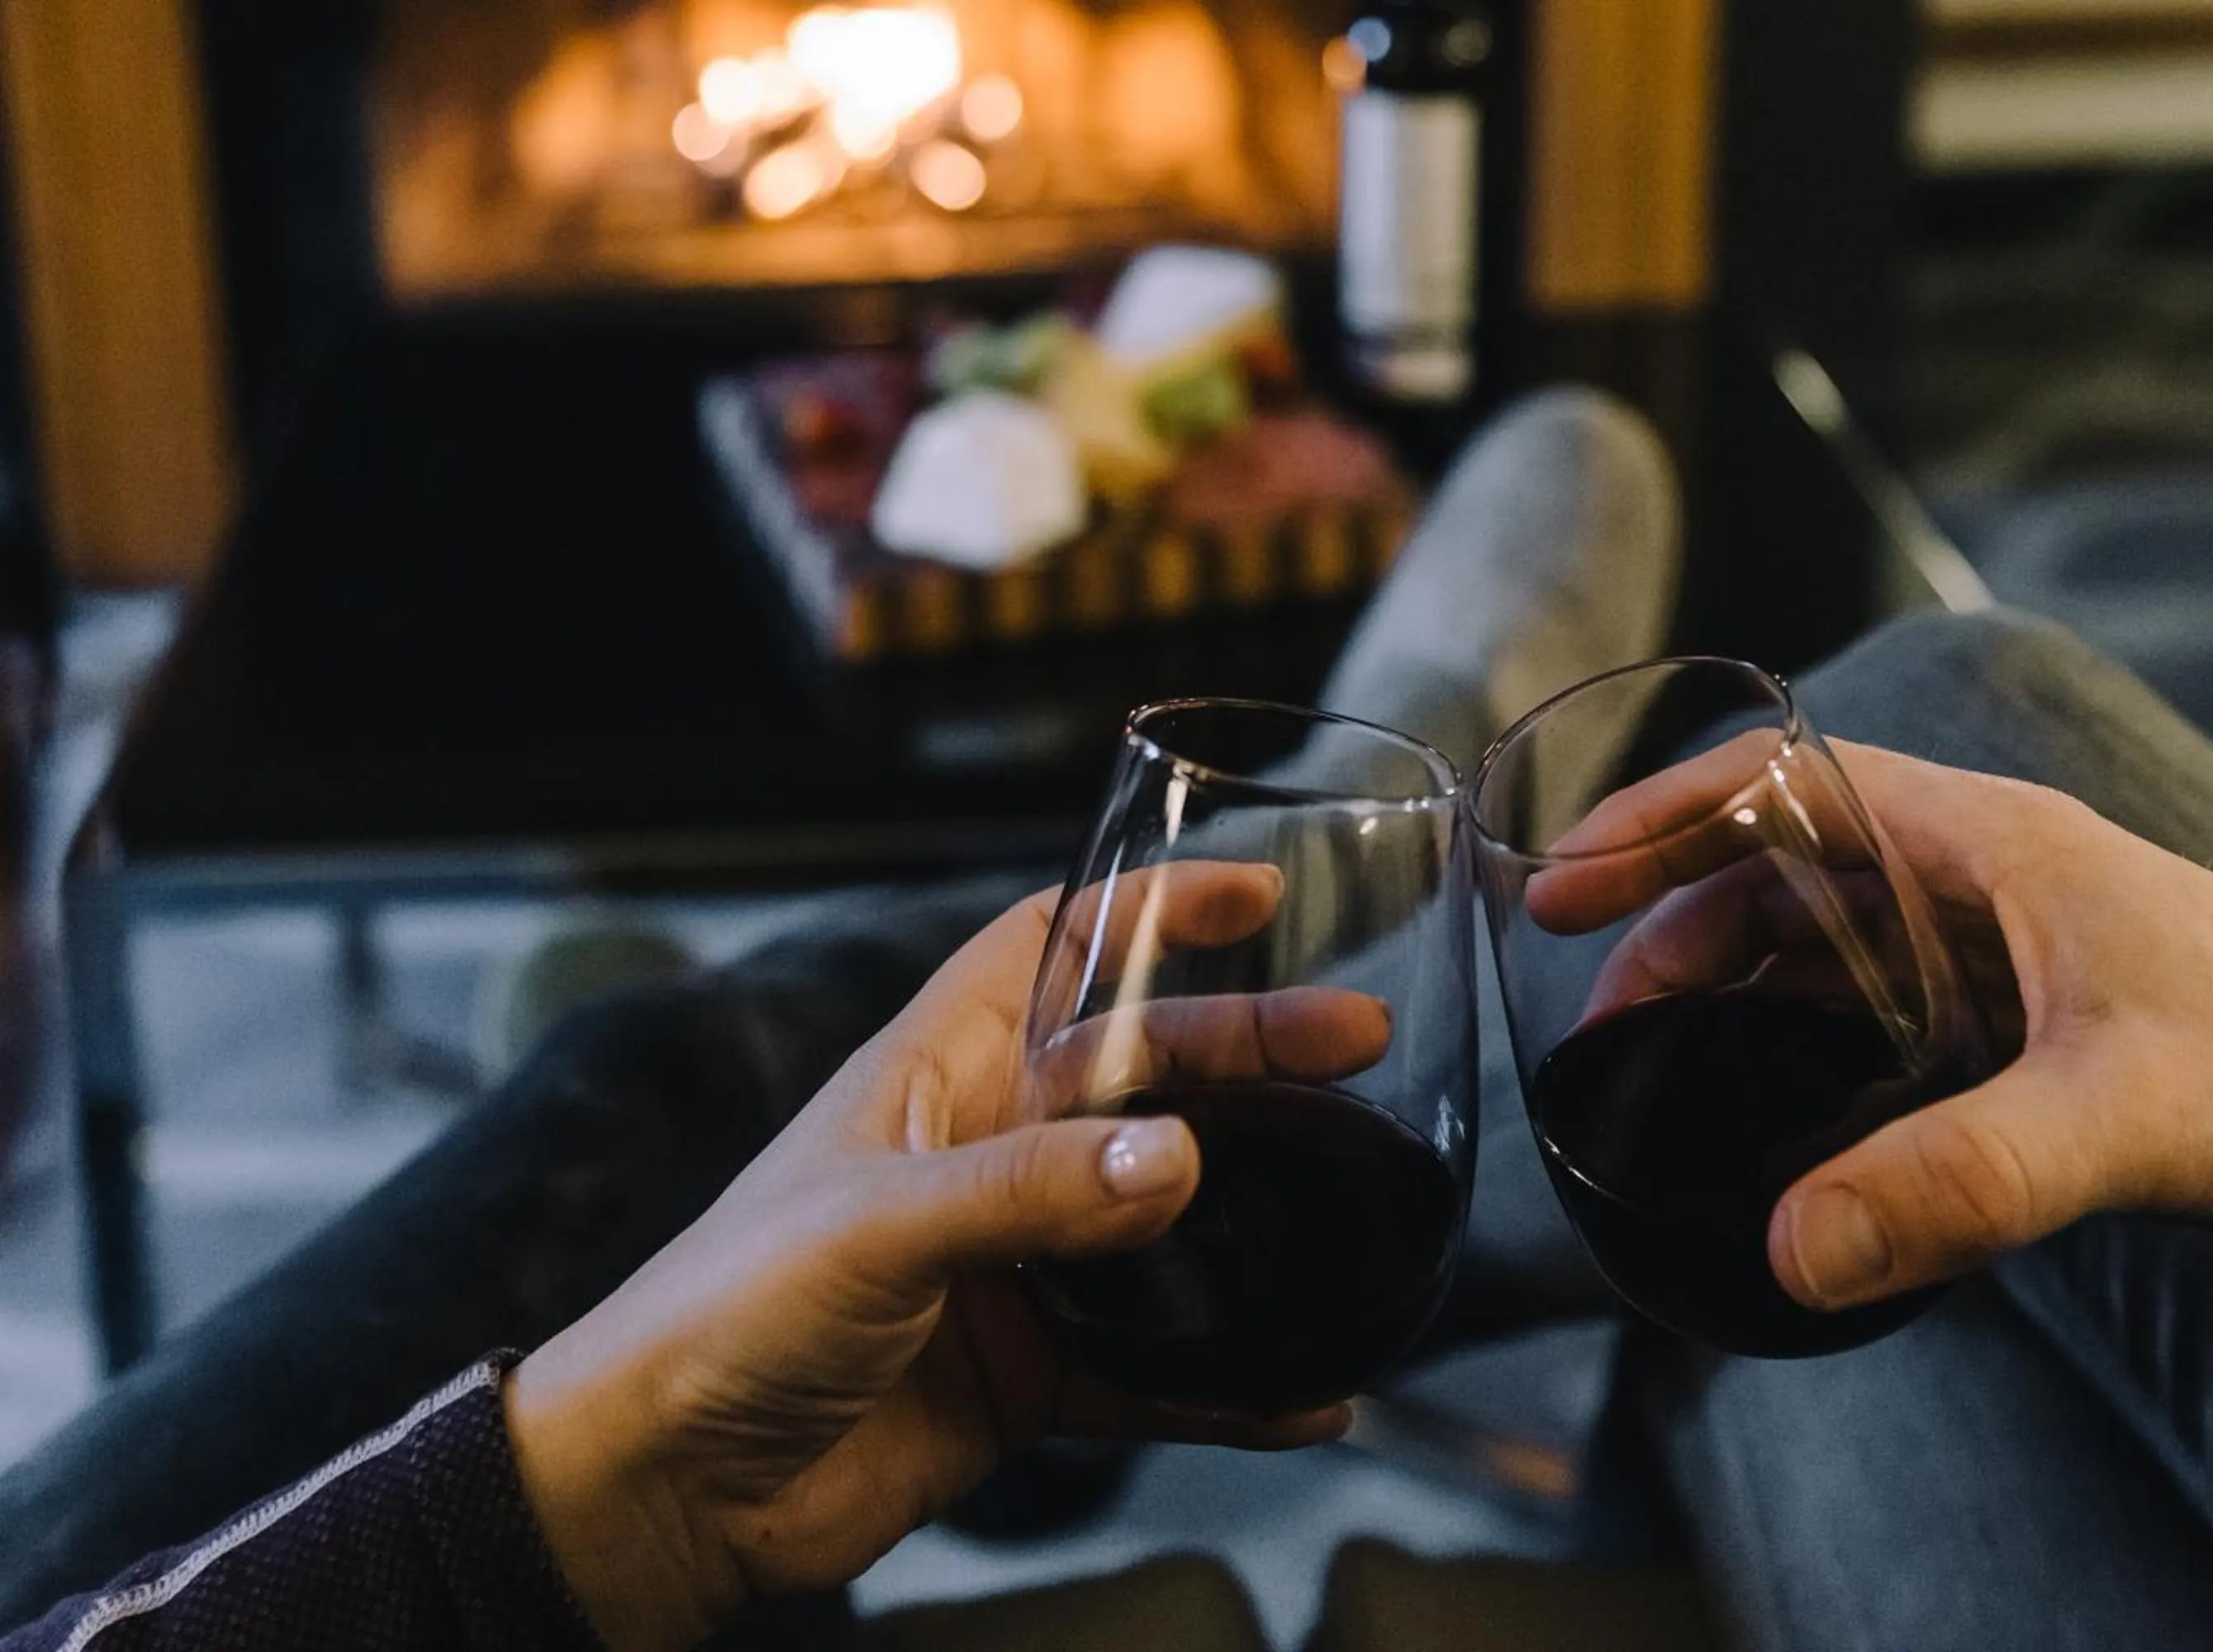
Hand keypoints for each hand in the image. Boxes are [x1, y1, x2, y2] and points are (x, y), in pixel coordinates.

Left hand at [503, 867, 1378, 1651]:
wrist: (663, 1492)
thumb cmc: (719, 1315)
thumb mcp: (872, 1228)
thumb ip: (1024, 1193)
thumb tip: (1174, 1160)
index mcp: (934, 1075)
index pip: (1050, 949)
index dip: (1144, 908)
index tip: (1253, 892)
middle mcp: (986, 1154)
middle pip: (1144, 1073)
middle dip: (1252, 1051)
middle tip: (1358, 1039)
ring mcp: (1015, 1265)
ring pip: (1167, 1214)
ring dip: (1259, 1208)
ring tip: (1361, 1200)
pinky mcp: (1029, 1372)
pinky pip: (1155, 1367)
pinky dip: (1230, 1379)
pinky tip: (1306, 1390)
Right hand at [1534, 741, 2212, 1312]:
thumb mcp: (2123, 1120)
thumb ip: (1956, 1182)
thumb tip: (1788, 1247)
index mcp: (1990, 844)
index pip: (1786, 783)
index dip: (1659, 818)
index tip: (1559, 876)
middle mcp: (1983, 886)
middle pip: (1780, 872)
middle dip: (1669, 927)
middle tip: (1593, 1019)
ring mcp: (2003, 961)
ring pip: (1823, 952)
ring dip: (1729, 997)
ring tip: (1652, 1070)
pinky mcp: (2026, 1035)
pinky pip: (1876, 1028)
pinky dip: (1802, 1058)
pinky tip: (1771, 1125)